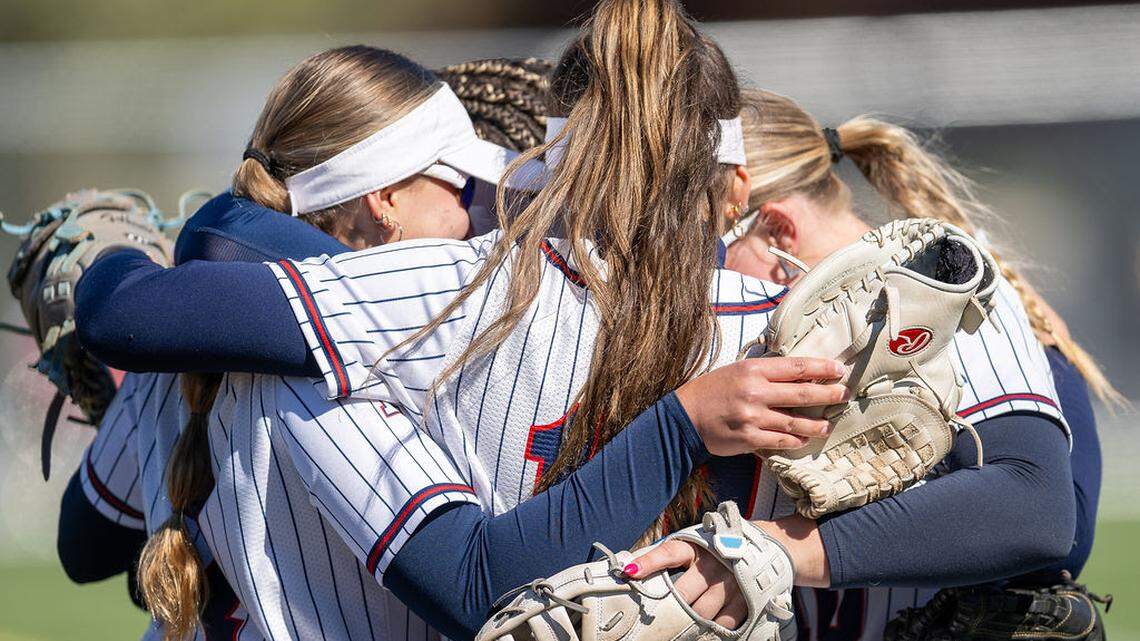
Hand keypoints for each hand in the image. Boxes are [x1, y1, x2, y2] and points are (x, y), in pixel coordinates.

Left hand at [623, 541, 747, 628]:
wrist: (757, 547)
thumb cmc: (712, 550)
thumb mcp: (692, 545)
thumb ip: (666, 557)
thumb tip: (631, 570)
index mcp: (695, 547)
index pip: (669, 553)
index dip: (649, 562)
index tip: (629, 572)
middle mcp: (712, 563)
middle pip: (683, 594)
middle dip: (671, 607)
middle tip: (661, 616)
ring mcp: (730, 581)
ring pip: (702, 612)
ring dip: (692, 619)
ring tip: (687, 620)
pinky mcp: (745, 597)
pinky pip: (723, 622)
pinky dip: (714, 626)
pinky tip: (710, 620)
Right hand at [676, 357, 847, 455]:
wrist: (685, 416)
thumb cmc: (711, 391)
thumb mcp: (737, 370)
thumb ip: (765, 373)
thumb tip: (798, 375)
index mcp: (753, 370)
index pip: (796, 367)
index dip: (822, 369)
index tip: (839, 370)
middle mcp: (755, 392)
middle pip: (802, 394)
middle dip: (828, 394)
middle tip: (843, 394)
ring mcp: (753, 417)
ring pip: (795, 423)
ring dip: (816, 425)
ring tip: (828, 425)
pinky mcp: (749, 439)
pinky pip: (780, 441)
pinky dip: (795, 442)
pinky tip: (803, 440)